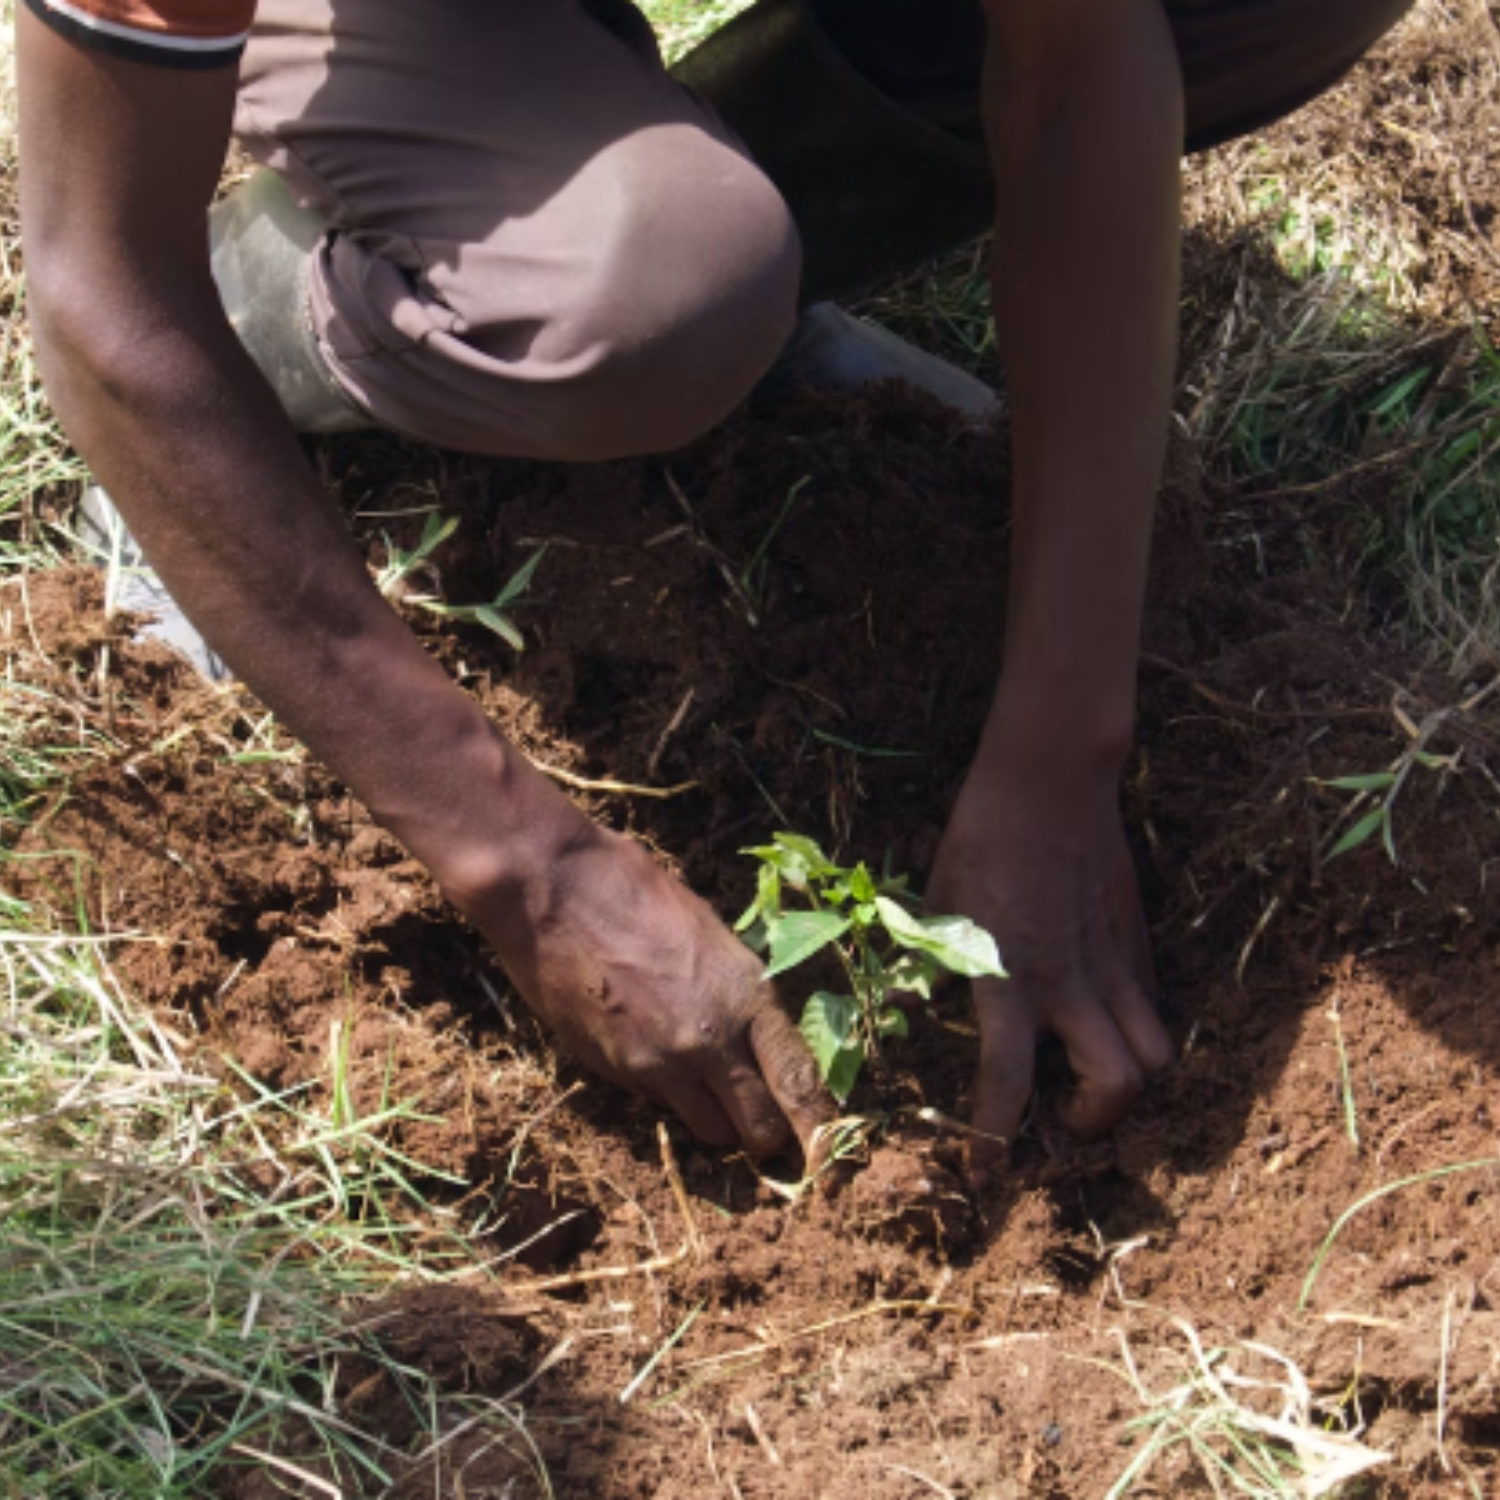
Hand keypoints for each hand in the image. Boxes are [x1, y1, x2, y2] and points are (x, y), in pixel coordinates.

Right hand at [453, 804, 832, 1157]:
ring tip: (702, 1081)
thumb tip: (754, 1036)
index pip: (800, 1082)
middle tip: (759, 1119)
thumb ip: (737, 994)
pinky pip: (657, 1105)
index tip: (832, 1160)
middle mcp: (711, 1040)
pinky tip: (648, 1047)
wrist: (553, 891)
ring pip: (709, 1129)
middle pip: (758, 1127)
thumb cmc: (636, 892)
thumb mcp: (711, 935)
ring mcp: (660, 1062)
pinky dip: (665, 1093)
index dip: (820, 1129)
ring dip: (715, 1117)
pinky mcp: (615, 1072)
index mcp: (747, 995)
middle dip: (764, 1132)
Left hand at [927, 753, 1173, 1187]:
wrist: (1047, 785)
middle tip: (1065, 1118)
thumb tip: (903, 1017)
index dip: (994, 1141)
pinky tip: (1104, 1019)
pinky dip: (1140, 1030)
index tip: (984, 1176)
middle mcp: (1072, 986)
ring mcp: (1116, 965)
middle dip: (1096, 1121)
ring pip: (1157, 1053)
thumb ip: (930, 971)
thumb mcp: (937, 910)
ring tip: (1095, 1075)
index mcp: (1011, 982)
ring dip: (1131, 1080)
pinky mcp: (1140, 943)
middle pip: (1120, 1086)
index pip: (1007, 1084)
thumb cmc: (980, 843)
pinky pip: (1156, 1008)